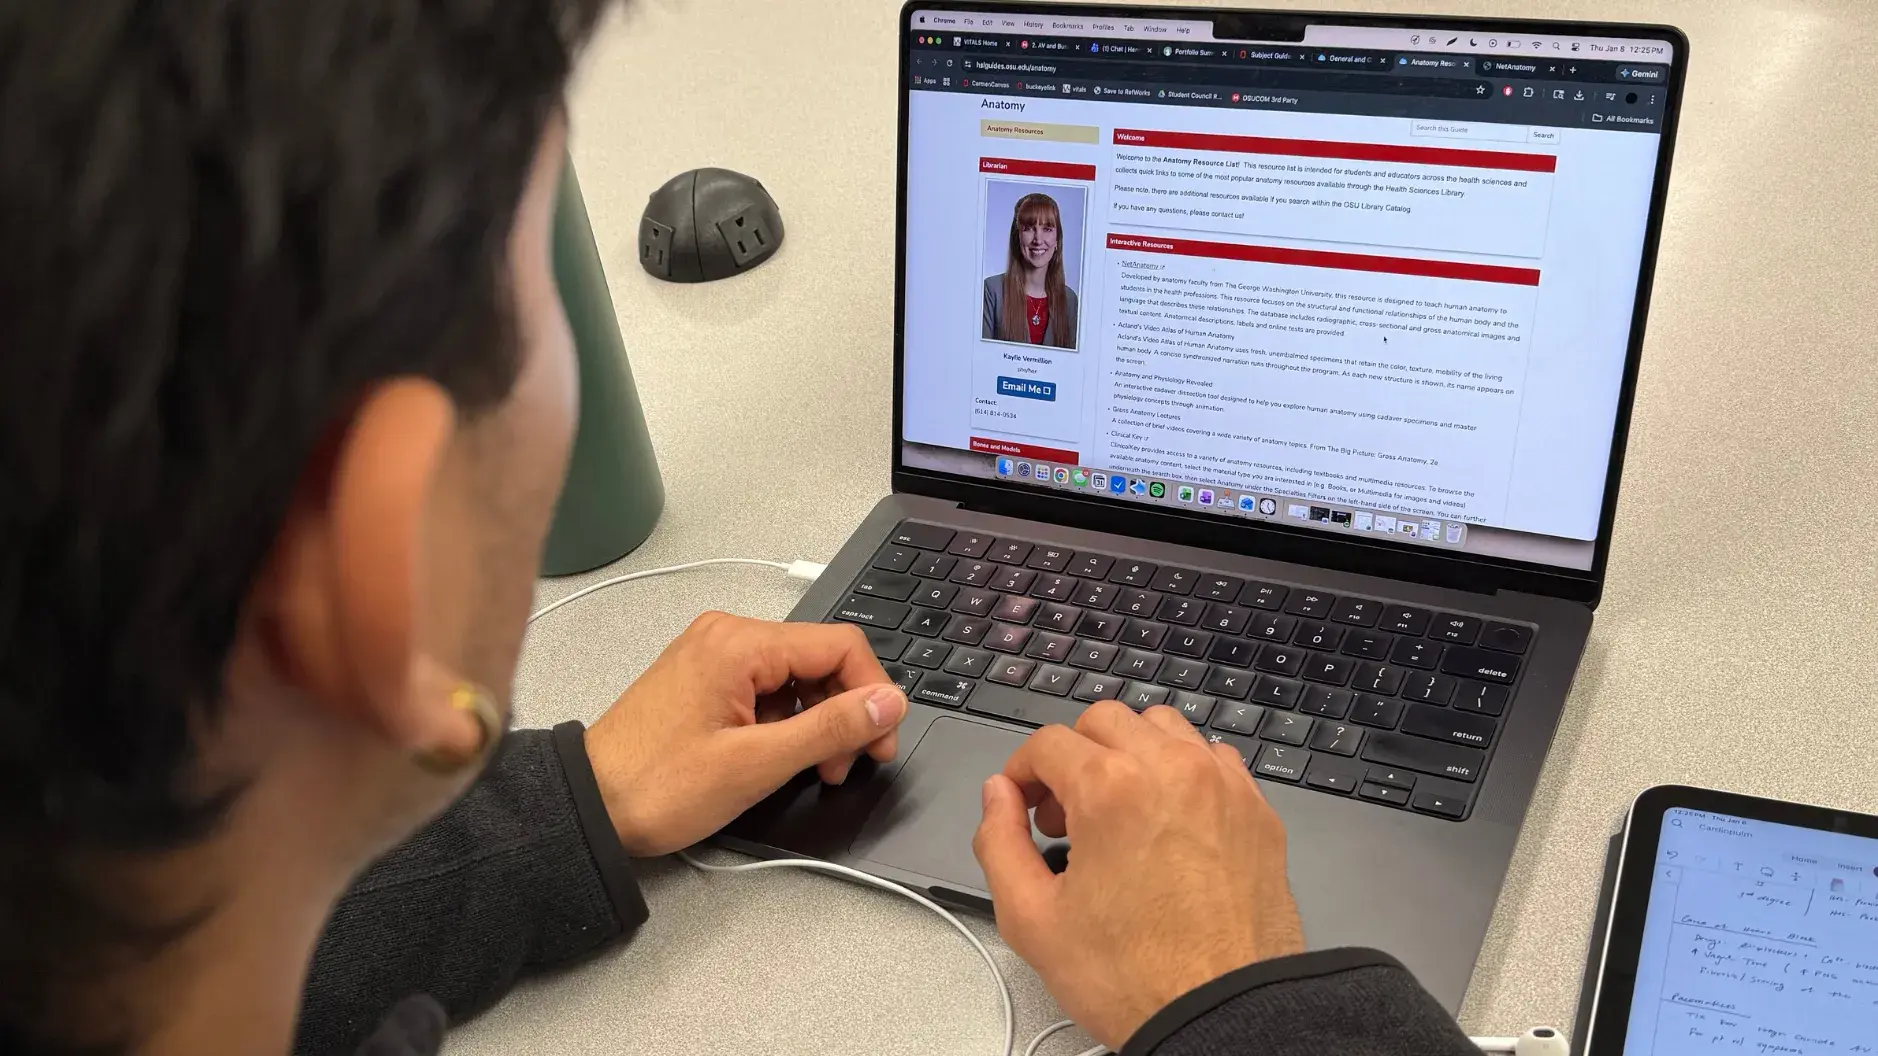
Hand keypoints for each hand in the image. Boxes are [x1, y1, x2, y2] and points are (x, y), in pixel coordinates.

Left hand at [583, 613, 906, 856]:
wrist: (589, 806)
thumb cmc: (657, 787)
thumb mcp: (757, 764)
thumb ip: (831, 728)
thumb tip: (889, 703)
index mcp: (739, 644)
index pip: (840, 645)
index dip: (873, 693)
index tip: (880, 741)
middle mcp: (727, 636)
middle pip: (821, 658)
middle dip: (846, 711)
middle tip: (848, 765)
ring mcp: (713, 655)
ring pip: (797, 676)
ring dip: (819, 721)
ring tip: (814, 770)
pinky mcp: (705, 678)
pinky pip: (767, 687)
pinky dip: (787, 721)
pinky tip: (781, 757)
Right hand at [972, 701, 1303, 1049]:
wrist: (1224, 1015)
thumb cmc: (1139, 979)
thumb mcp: (1031, 920)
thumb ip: (999, 842)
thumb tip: (997, 797)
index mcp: (1111, 790)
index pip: (1047, 743)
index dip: (1021, 773)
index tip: (1021, 804)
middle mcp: (1171, 770)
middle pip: (1104, 721)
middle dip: (1073, 756)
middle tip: (1063, 813)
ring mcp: (1221, 785)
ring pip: (1163, 727)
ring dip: (1130, 753)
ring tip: (1117, 810)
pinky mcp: (1257, 811)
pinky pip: (1213, 759)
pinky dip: (1182, 772)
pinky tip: (1168, 820)